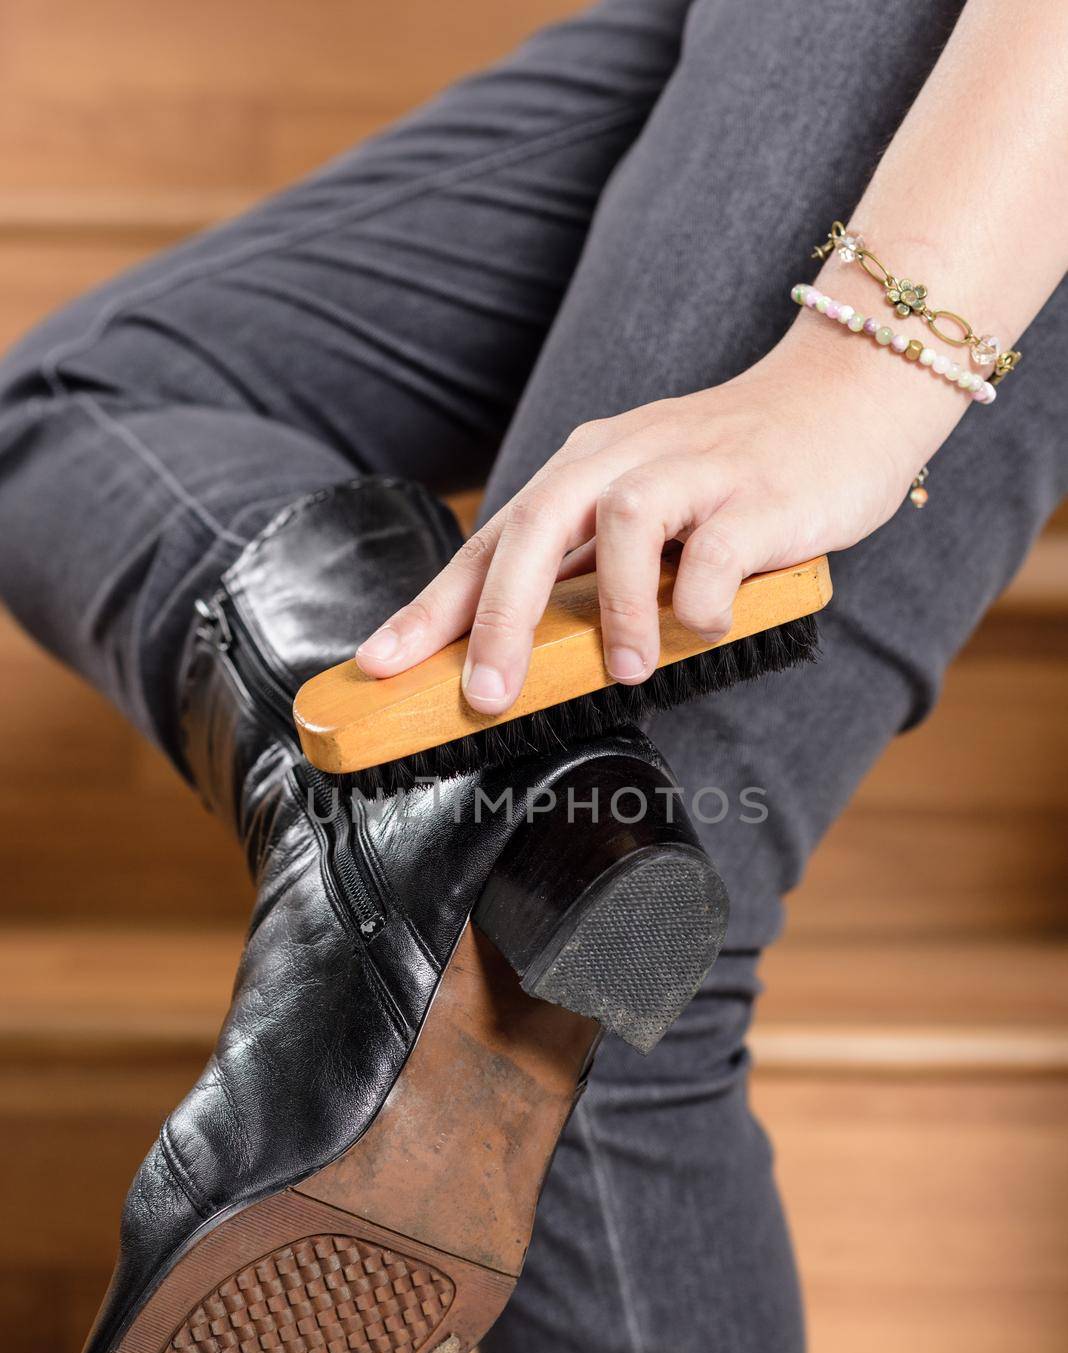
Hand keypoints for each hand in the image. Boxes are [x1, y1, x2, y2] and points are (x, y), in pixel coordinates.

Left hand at [355, 314, 966, 713]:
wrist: (847, 398)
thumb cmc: (732, 475)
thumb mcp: (644, 515)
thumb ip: (591, 573)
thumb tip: (519, 657)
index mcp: (582, 471)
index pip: (490, 543)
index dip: (430, 608)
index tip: (377, 667)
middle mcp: (623, 461)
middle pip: (535, 527)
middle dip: (498, 618)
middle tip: (484, 697)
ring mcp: (692, 472)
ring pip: (623, 523)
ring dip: (616, 611)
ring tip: (624, 674)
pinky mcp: (759, 494)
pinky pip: (716, 548)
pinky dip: (702, 598)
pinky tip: (706, 626)